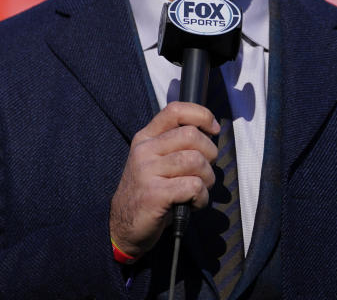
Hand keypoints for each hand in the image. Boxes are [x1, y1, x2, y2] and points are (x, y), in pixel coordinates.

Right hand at [109, 101, 219, 258]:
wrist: (123, 226)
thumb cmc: (149, 192)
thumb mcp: (155, 161)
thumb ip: (175, 145)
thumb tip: (210, 134)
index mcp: (146, 138)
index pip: (175, 110)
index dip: (201, 115)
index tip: (213, 129)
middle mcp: (145, 150)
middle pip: (192, 136)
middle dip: (210, 154)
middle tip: (204, 172)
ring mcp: (147, 171)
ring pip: (196, 161)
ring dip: (207, 179)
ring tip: (198, 189)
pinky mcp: (154, 194)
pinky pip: (193, 186)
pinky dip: (201, 197)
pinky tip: (193, 203)